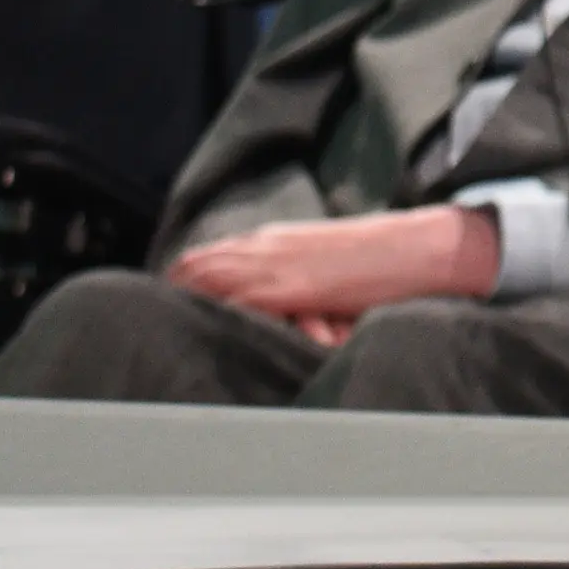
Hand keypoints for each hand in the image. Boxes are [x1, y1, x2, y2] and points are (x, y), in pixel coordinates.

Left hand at [169, 208, 503, 327]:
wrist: (418, 248)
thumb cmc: (383, 264)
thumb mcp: (331, 266)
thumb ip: (298, 280)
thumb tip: (285, 306)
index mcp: (278, 241)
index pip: (213, 254)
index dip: (188, 277)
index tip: (170, 297)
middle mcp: (269, 247)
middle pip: (199, 264)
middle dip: (175, 289)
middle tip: (149, 313)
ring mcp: (278, 264)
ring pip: (208, 277)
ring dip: (186, 298)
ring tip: (158, 321)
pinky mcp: (291, 287)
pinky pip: (238, 300)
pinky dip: (215, 311)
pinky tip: (199, 326)